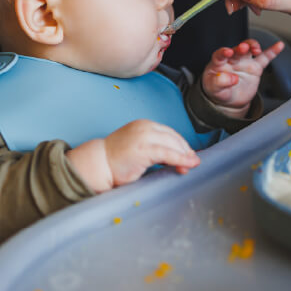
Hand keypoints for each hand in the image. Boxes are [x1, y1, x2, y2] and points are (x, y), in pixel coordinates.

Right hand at [65, 120, 199, 192]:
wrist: (98, 164)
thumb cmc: (116, 160)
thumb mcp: (139, 148)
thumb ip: (155, 149)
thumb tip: (177, 158)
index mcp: (143, 125)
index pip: (169, 133)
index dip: (181, 145)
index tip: (188, 156)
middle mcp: (145, 127)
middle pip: (174, 137)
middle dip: (185, 151)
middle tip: (191, 163)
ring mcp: (144, 137)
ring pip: (173, 144)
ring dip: (185, 155)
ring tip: (190, 165)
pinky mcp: (144, 149)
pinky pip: (168, 154)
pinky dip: (180, 159)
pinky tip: (187, 165)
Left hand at [202, 39, 283, 117]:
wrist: (231, 99)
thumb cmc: (219, 91)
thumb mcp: (214, 90)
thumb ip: (219, 83)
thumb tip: (232, 78)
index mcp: (218, 63)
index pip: (220, 55)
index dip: (223, 52)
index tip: (228, 52)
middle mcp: (232, 59)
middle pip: (237, 49)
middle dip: (241, 47)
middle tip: (244, 48)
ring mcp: (244, 62)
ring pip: (249, 49)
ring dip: (253, 46)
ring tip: (256, 50)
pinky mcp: (256, 67)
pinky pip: (265, 58)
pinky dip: (272, 51)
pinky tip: (279, 45)